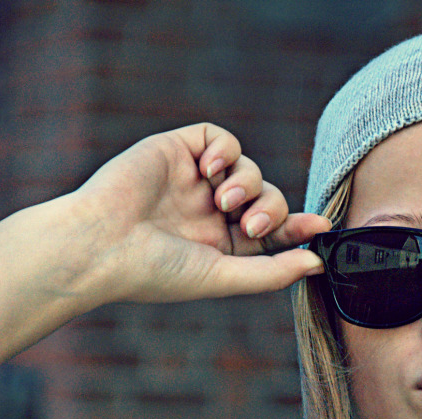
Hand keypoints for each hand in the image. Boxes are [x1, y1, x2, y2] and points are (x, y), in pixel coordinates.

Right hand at [0, 123, 330, 361]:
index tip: (322, 227)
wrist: (99, 245)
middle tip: (251, 223)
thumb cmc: (156, 271)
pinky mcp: (178, 150)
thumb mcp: (224, 276)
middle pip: (269, 197)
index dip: (300, 227)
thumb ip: (273, 271)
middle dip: (271, 209)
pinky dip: (226, 149)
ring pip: (250, 168)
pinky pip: (220, 138)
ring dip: (248, 183)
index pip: (275, 230)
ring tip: (224, 200)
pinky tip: (212, 168)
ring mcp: (196, 180)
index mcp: (224, 243)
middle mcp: (212, 211)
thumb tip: (318, 263)